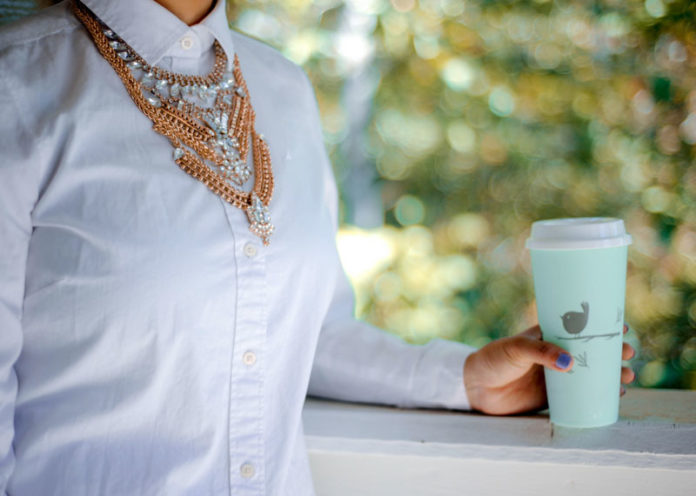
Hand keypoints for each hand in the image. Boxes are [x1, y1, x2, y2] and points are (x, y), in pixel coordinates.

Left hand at [463, 323, 635, 414]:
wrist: (475, 387)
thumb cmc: (493, 359)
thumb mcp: (515, 349)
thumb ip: (541, 353)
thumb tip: (569, 364)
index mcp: (547, 335)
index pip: (578, 327)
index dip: (601, 326)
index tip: (621, 326)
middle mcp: (555, 354)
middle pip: (591, 350)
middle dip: (612, 351)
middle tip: (627, 354)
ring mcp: (556, 375)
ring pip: (591, 373)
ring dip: (611, 374)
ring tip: (627, 377)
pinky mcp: (553, 396)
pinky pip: (581, 395)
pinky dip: (599, 394)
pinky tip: (616, 395)